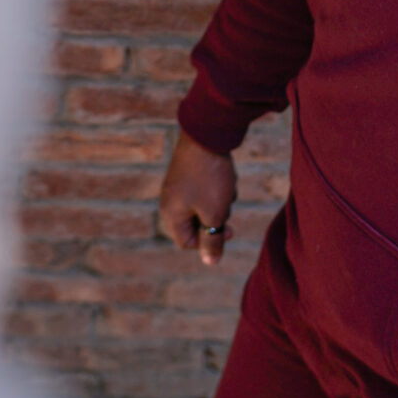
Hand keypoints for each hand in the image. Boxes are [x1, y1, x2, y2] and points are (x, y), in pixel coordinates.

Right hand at [157, 131, 237, 265]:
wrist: (208, 134)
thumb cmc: (210, 178)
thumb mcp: (214, 214)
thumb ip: (212, 240)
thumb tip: (210, 262)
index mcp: (171, 214)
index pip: (189, 242)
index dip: (210, 240)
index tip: (228, 228)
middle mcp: (169, 200)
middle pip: (196, 224)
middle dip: (216, 217)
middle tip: (225, 204)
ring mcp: (177, 185)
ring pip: (203, 206)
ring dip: (219, 202)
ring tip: (225, 186)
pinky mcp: (187, 172)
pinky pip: (204, 190)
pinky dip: (216, 187)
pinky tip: (224, 175)